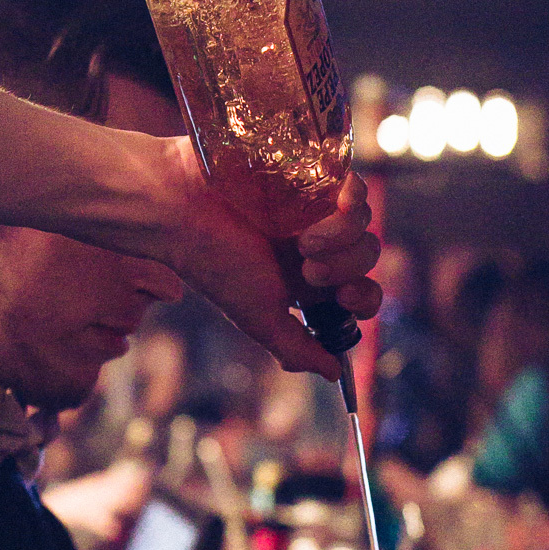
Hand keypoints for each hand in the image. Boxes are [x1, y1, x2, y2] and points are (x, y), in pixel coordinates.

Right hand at [164, 150, 380, 378]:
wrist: (182, 210)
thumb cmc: (214, 264)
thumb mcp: (258, 316)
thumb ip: (296, 347)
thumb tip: (334, 374)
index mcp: (306, 281)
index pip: (360, 292)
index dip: (364, 297)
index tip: (344, 297)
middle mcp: (315, 244)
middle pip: (366, 258)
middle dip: (346, 268)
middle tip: (308, 269)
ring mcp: (315, 207)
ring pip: (364, 224)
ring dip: (342, 237)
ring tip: (302, 240)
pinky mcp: (311, 175)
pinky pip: (356, 186)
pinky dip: (353, 200)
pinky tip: (328, 207)